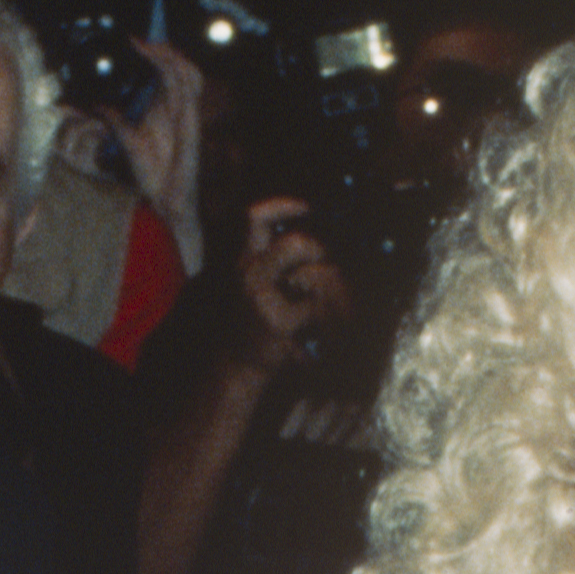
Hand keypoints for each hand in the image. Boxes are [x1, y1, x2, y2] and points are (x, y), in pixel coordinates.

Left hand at [108, 33, 205, 261]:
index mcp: (166, 107)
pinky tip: (160, 65)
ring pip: (187, 71)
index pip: (165, 70)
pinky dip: (175, 70)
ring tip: (149, 44)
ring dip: (169, 55)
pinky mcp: (191, 120)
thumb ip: (110, 119)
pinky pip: (189, 88)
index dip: (153, 52)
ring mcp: (187, 113)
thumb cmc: (150, 172)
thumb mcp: (124, 137)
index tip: (131, 39)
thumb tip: (83, 106)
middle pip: (179, 65)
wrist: (166, 199)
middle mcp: (179, 106)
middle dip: (162, 47)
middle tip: (140, 38)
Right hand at [227, 197, 350, 379]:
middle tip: (329, 270)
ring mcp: (262, 299)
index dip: (282, 205)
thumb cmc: (253, 324)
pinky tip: (331, 329)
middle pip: (297, 243)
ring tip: (339, 306)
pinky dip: (334, 318)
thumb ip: (276, 262)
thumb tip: (320, 241)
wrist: (235, 368)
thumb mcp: (255, 286)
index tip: (308, 207)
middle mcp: (249, 275)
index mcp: (244, 262)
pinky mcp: (279, 323)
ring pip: (318, 275)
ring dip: (338, 291)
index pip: (254, 218)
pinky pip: (322, 308)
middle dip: (322, 253)